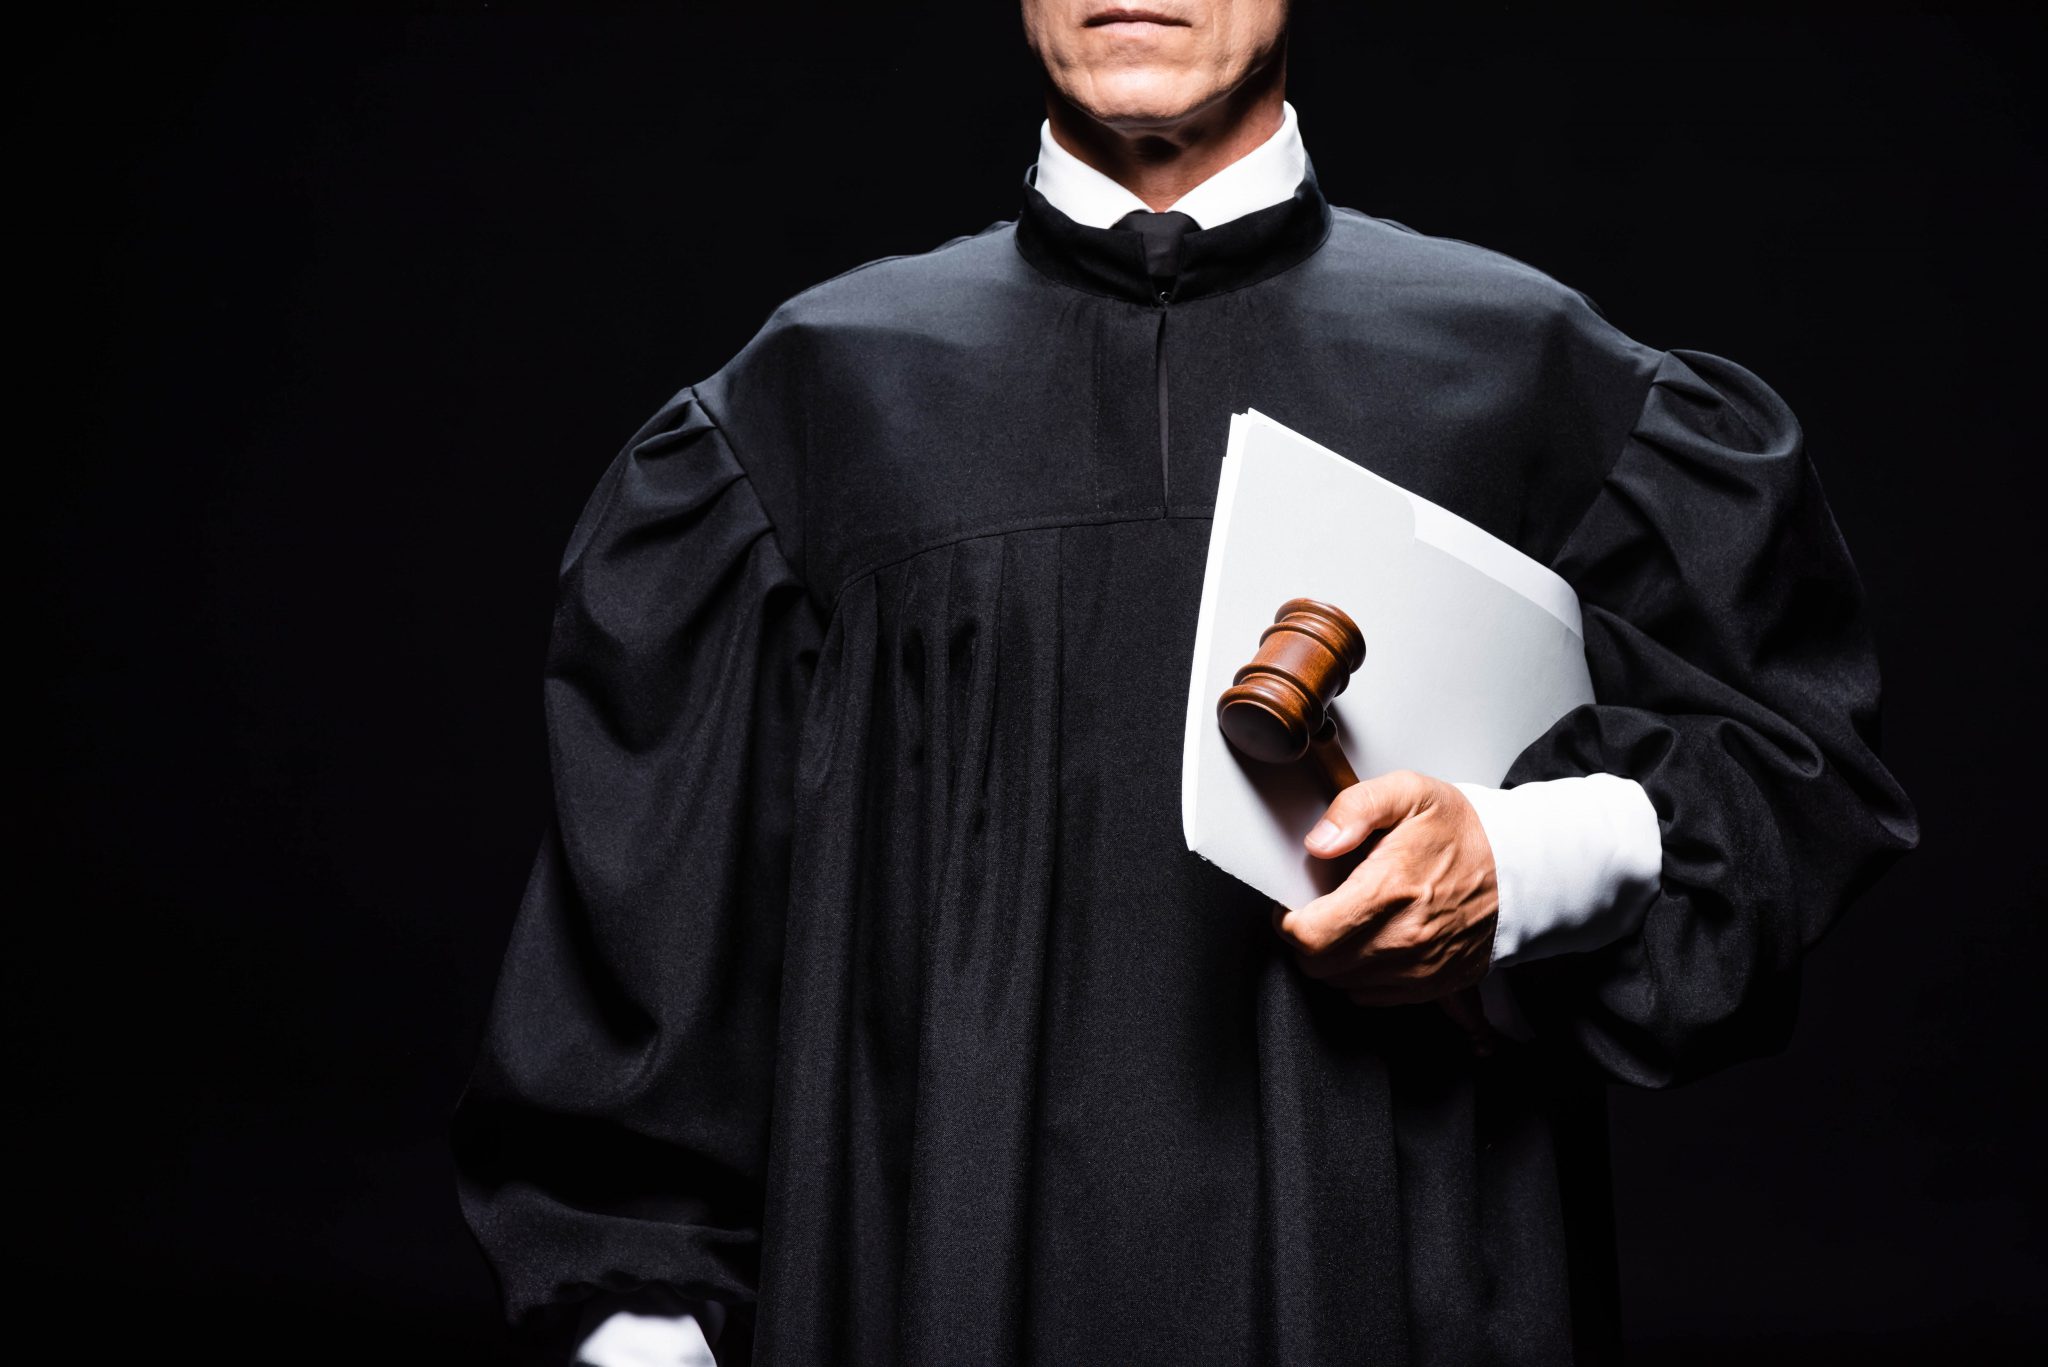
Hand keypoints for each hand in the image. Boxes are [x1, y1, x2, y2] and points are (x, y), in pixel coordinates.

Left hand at [1273, 770, 1499, 1008]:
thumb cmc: (1464, 832)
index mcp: (1390, 890)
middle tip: (1319, 911)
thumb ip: (1355, 809)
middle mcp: (1404, 937)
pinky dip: (1360, 975)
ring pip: (1342, 984)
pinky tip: (1372, 942)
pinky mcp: (1433, 984)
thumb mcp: (1409, 793)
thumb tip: (1319, 843)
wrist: (1523, 868)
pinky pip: (1372, 996)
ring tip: (1348, 923)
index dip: (1289, 921)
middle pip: (1320, 965)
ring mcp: (1419, 968)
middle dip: (1307, 940)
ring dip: (1333, 959)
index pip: (1310, 936)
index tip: (1293, 904)